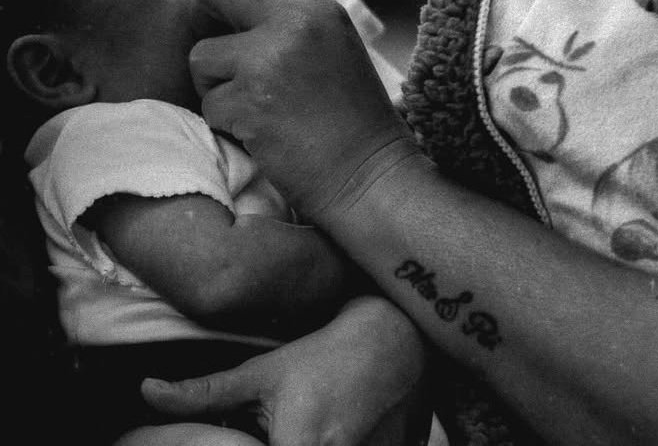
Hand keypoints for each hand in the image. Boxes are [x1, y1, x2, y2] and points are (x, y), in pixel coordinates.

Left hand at [141, 296, 431, 445]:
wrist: (391, 342)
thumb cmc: (321, 356)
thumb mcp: (263, 371)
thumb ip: (205, 392)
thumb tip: (146, 391)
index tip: (251, 435)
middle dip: (274, 441)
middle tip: (275, 426)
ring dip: (305, 444)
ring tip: (303, 425)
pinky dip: (329, 445)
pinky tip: (328, 431)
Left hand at [190, 0, 418, 221]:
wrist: (368, 175)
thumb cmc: (354, 118)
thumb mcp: (337, 47)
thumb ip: (295, 20)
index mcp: (322, 7)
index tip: (231, 9)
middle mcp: (295, 23)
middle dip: (206, 15)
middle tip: (219, 48)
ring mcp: (269, 61)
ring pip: (203, 54)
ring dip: (215, 85)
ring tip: (255, 107)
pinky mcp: (248, 102)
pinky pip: (209, 104)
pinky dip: (226, 124)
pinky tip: (262, 135)